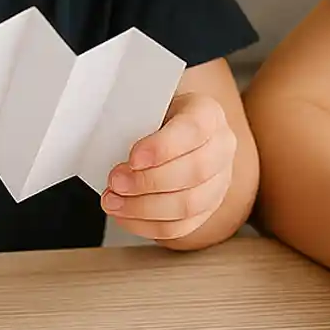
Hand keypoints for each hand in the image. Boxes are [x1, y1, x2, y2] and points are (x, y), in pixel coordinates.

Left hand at [103, 92, 235, 241]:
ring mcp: (219, 181)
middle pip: (196, 172)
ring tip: (114, 201)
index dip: (162, 147)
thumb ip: (133, 114)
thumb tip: (108, 131)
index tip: (133, 158)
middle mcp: (221, 147)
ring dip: (144, 208)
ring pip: (189, 205)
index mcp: (208, 113)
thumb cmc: (155, 116)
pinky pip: (180, 226)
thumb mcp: (145, 103)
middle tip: (116, 181)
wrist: (167, 130)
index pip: (194, 130)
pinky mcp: (207, 208)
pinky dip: (147, 225)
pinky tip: (125, 215)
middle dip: (148, 182)